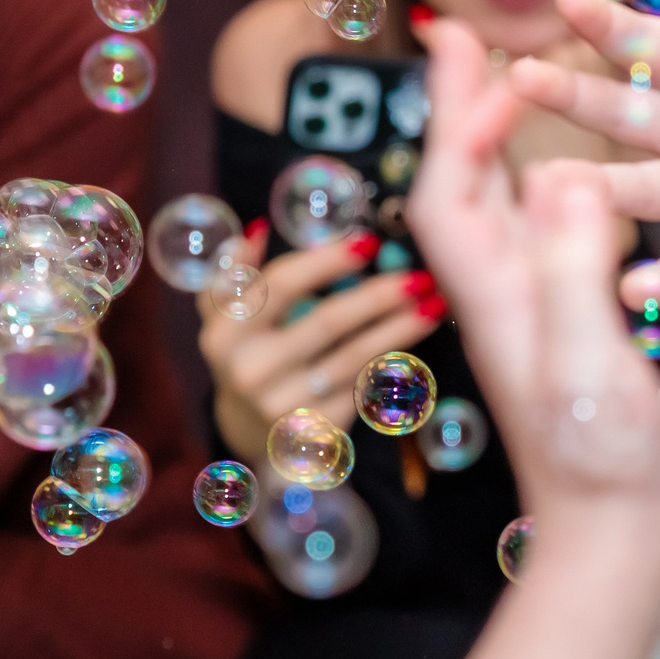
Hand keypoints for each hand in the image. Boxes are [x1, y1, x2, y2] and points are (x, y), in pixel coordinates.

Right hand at [199, 225, 439, 464]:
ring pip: (356, 358)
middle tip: (420, 275)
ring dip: (401, 328)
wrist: (252, 430)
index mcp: (224, 333)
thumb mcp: (227, 316)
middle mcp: (251, 371)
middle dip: (379, 295)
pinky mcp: (318, 429)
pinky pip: (367, 387)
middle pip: (327, 322)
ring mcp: (285, 404)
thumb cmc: (250, 353)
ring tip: (435, 303)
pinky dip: (396, 360)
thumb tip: (261, 229)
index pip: (280, 285)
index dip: (326, 261)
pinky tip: (418, 339)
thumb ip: (235, 273)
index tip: (369, 242)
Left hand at [415, 49, 659, 658]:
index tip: (471, 53)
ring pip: (500, 207)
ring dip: (498, 141)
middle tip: (461, 38)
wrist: (617, 533)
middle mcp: (502, 296)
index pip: (451, 188)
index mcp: (494, 296)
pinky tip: (570, 177)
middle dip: (459, 109)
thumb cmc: (599, 459)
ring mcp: (533, 313)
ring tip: (510, 85)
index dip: (454, 118)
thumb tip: (563, 174)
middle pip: (463, 184)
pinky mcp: (567, 329)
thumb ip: (572, 268)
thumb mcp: (586, 358)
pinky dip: (545, 188)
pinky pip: (543, 237)